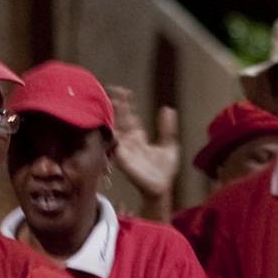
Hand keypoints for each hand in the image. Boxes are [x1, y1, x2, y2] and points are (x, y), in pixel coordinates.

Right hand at [108, 86, 179, 208]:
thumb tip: (168, 108)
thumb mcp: (169, 145)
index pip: (130, 116)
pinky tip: (107, 121)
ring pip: (115, 128)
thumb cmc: (164, 170)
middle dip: (116, 104)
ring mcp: (124, 148)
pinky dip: (110, 133)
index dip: (127, 104)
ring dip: (111, 115)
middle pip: (120, 118)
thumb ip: (167, 128)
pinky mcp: (122, 157)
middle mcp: (129, 141)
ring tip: (108, 100)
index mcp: (139, 137)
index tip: (124, 91)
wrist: (162, 188)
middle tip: (112, 89)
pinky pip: (114, 143)